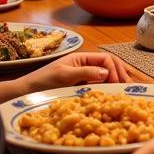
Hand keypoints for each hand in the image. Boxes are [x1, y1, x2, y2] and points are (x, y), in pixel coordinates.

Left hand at [16, 52, 130, 92]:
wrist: (25, 93)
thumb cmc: (42, 81)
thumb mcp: (64, 75)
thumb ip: (85, 72)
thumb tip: (107, 72)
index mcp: (81, 57)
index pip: (105, 59)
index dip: (115, 69)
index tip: (119, 82)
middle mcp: (83, 65)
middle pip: (108, 65)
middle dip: (119, 73)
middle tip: (127, 86)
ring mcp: (82, 77)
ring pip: (104, 76)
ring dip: (114, 81)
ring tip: (122, 91)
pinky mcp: (79, 88)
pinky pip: (97, 86)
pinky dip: (106, 89)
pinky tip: (110, 96)